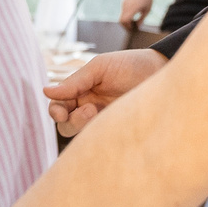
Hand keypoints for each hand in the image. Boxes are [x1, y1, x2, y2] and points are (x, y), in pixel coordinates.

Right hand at [41, 47, 165, 134]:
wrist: (162, 72)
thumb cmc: (131, 65)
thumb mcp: (100, 68)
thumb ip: (74, 81)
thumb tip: (45, 91)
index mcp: (81, 92)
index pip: (59, 107)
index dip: (55, 112)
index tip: (60, 113)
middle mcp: (89, 108)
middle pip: (66, 125)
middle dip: (71, 121)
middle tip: (89, 109)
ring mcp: (103, 122)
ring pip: (81, 135)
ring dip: (84, 126)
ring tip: (98, 112)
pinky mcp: (117, 133)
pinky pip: (101, 141)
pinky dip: (99, 135)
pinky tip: (110, 122)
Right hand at [118, 0, 153, 29]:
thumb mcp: (147, 10)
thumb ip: (142, 19)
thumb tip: (137, 26)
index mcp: (132, 9)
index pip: (124, 21)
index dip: (127, 26)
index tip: (133, 28)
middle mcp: (126, 6)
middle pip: (121, 20)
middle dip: (126, 25)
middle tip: (132, 27)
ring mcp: (124, 3)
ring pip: (122, 15)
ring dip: (127, 19)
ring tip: (134, 20)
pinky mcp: (124, 1)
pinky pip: (124, 10)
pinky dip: (127, 14)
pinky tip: (134, 13)